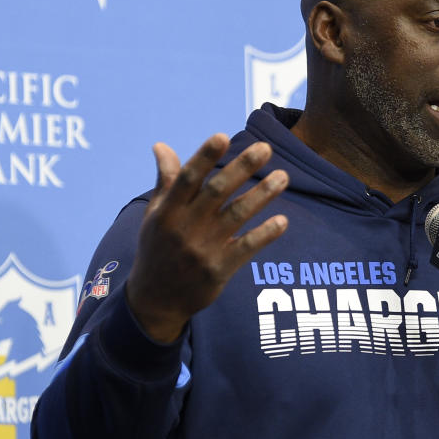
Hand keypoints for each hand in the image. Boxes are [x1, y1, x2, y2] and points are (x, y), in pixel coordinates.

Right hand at [126, 134, 288, 342]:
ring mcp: (203, 249)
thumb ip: (166, 181)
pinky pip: (246, 248)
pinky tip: (282, 221)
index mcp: (168, 211)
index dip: (205, 157)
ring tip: (283, 177)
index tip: (223, 137)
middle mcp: (185, 227)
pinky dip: (264, 234)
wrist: (155, 301)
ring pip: (236, 216)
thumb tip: (161, 145)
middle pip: (217, 192)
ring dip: (261, 195)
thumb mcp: (155, 216)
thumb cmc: (157, 249)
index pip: (187, 178)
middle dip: (242, 168)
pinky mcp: (219, 270)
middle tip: (265, 148)